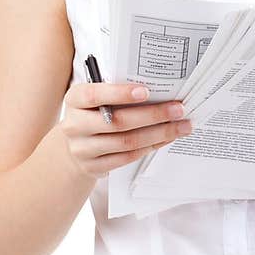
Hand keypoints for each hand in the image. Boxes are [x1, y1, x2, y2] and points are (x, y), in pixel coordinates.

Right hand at [59, 80, 193, 179]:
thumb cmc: (93, 113)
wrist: (74, 146)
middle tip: (178, 109)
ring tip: (181, 125)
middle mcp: (75, 125)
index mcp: (75, 99)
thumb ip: (116, 91)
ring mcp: (83, 149)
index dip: (120, 94)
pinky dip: (151, 146)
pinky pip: (128, 157)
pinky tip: (166, 138)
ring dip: (159, 133)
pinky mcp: (94, 166)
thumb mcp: (97, 97)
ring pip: (126, 142)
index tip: (146, 91)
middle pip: (117, 122)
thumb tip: (158, 87)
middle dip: (153, 115)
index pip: (95, 95)